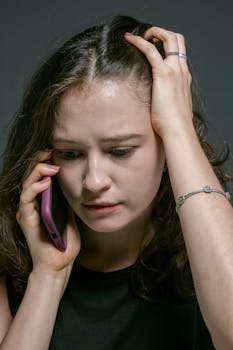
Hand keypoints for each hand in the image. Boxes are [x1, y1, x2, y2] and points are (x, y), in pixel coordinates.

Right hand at [16, 150, 80, 282]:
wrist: (60, 264)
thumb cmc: (64, 243)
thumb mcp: (70, 216)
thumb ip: (67, 202)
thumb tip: (73, 186)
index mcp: (42, 202)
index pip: (40, 177)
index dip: (45, 163)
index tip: (55, 152)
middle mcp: (33, 204)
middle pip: (31, 176)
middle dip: (39, 161)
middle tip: (50, 151)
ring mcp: (28, 212)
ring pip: (27, 184)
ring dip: (37, 171)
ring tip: (51, 165)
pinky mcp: (27, 220)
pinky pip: (27, 200)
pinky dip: (35, 188)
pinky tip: (46, 182)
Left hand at [124, 27, 192, 137]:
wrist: (177, 129)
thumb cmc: (173, 124)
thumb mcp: (172, 109)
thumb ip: (167, 102)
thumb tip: (157, 108)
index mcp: (184, 78)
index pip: (179, 54)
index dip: (167, 47)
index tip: (155, 47)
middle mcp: (181, 70)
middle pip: (177, 40)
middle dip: (162, 34)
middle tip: (149, 38)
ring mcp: (174, 70)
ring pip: (168, 38)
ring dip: (154, 32)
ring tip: (139, 36)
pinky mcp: (163, 74)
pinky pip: (151, 50)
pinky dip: (139, 41)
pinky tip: (129, 39)